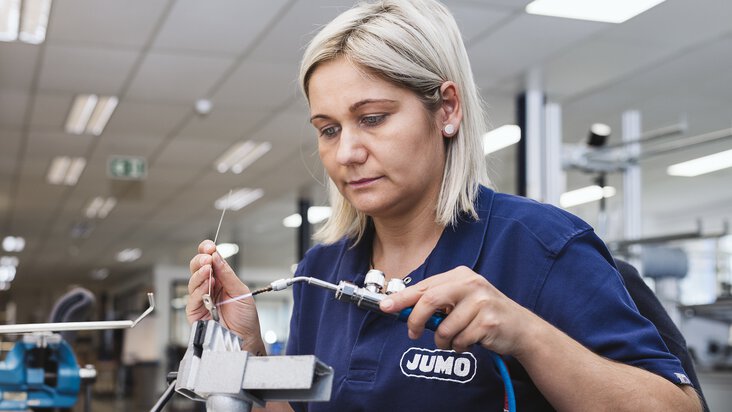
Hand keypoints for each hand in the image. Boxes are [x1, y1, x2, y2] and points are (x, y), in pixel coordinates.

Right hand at [187, 240, 264, 352]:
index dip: (207, 252)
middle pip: (197, 268)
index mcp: (221, 280)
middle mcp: (209, 288)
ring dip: (201, 274)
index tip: (209, 246)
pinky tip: (207, 286)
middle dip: (201, 260)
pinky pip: (193, 298)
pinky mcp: (195, 312)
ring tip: (209, 270)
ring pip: (193, 281)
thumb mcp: (240, 292)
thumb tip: (217, 257)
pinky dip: (200, 290)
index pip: (210, 262)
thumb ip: (227, 275)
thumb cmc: (245, 319)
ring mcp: (201, 299)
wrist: (245, 339)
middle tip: (208, 257)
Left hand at [379, 266, 536, 354]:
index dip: (402, 298)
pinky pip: (460, 341)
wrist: (520, 327)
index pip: (424, 286)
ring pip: (444, 328)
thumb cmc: (483, 313)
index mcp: (460, 275)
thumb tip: (402, 309)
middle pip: (430, 301)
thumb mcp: (460, 300)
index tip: (385, 307)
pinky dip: (460, 347)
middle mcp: (471, 284)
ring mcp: (482, 302)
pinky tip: (470, 341)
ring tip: (455, 339)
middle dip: (416, 321)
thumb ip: (435, 301)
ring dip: (444, 341)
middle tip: (413, 333)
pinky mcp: (489, 322)